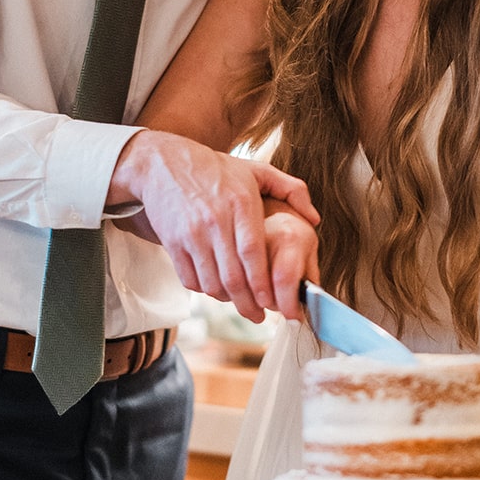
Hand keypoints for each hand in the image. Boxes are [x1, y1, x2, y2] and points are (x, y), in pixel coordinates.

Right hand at [111, 130, 319, 321]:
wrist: (164, 163)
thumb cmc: (215, 168)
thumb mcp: (256, 169)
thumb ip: (291, 189)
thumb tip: (314, 218)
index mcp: (241, 204)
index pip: (254, 253)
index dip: (263, 283)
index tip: (272, 301)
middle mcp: (216, 221)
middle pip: (234, 276)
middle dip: (248, 303)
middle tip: (258, 316)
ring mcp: (191, 233)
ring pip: (211, 282)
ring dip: (227, 300)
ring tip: (239, 303)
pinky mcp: (172, 242)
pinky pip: (190, 279)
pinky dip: (204, 290)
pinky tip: (215, 288)